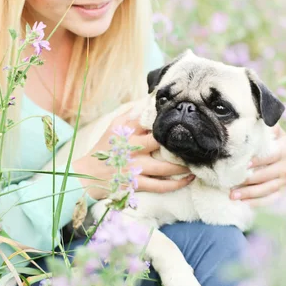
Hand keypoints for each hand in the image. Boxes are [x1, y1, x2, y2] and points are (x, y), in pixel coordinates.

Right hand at [72, 107, 193, 200]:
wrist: (89, 174)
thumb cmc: (106, 147)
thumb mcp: (115, 126)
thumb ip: (132, 113)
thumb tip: (150, 100)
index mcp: (127, 132)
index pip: (149, 122)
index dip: (167, 120)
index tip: (183, 117)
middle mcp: (132, 149)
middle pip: (160, 144)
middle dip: (179, 143)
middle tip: (196, 141)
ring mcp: (134, 168)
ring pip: (164, 167)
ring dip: (183, 165)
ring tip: (197, 161)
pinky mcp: (136, 184)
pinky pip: (160, 186)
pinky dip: (176, 183)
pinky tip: (189, 178)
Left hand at [229, 124, 285, 207]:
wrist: (282, 155)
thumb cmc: (267, 141)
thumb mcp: (267, 131)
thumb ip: (260, 124)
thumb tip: (249, 112)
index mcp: (284, 147)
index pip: (275, 154)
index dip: (261, 160)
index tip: (246, 164)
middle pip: (271, 174)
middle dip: (250, 180)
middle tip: (232, 184)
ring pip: (269, 188)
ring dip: (250, 193)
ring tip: (232, 195)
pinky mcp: (282, 191)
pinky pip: (271, 199)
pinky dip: (258, 203)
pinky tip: (243, 203)